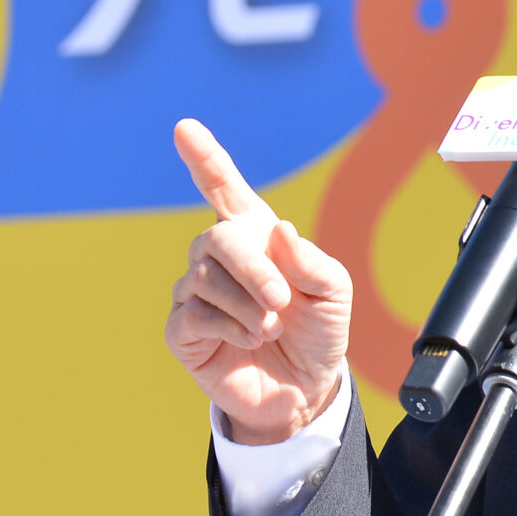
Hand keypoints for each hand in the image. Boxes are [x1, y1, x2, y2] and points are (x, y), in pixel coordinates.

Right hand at [166, 119, 351, 443]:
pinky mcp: (182, 330)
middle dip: (254, 269)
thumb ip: (312, 261)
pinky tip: (249, 341)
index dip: (204, 158)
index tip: (184, 128)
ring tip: (270, 328)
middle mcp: (218, 257)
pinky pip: (192, 314)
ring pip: (205, 278)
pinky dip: (230, 327)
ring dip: (249, 306)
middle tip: (281, 301)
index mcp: (255, 234)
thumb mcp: (333, 291)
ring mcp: (195, 292)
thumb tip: (280, 232)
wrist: (306, 388)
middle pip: (219, 239)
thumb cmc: (319, 331)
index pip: (223, 188)